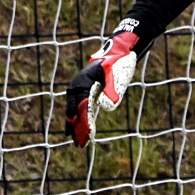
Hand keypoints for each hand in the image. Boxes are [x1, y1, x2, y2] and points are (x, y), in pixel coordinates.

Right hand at [64, 27, 140, 145]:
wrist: (120, 49)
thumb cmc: (119, 61)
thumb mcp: (117, 74)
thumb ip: (112, 89)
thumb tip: (107, 107)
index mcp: (83, 83)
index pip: (82, 107)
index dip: (85, 122)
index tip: (89, 136)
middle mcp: (78, 86)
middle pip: (75, 111)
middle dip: (77, 128)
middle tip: (80, 145)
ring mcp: (81, 88)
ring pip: (75, 111)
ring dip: (76, 127)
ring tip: (78, 143)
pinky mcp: (87, 90)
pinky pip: (81, 108)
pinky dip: (81, 119)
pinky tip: (82, 130)